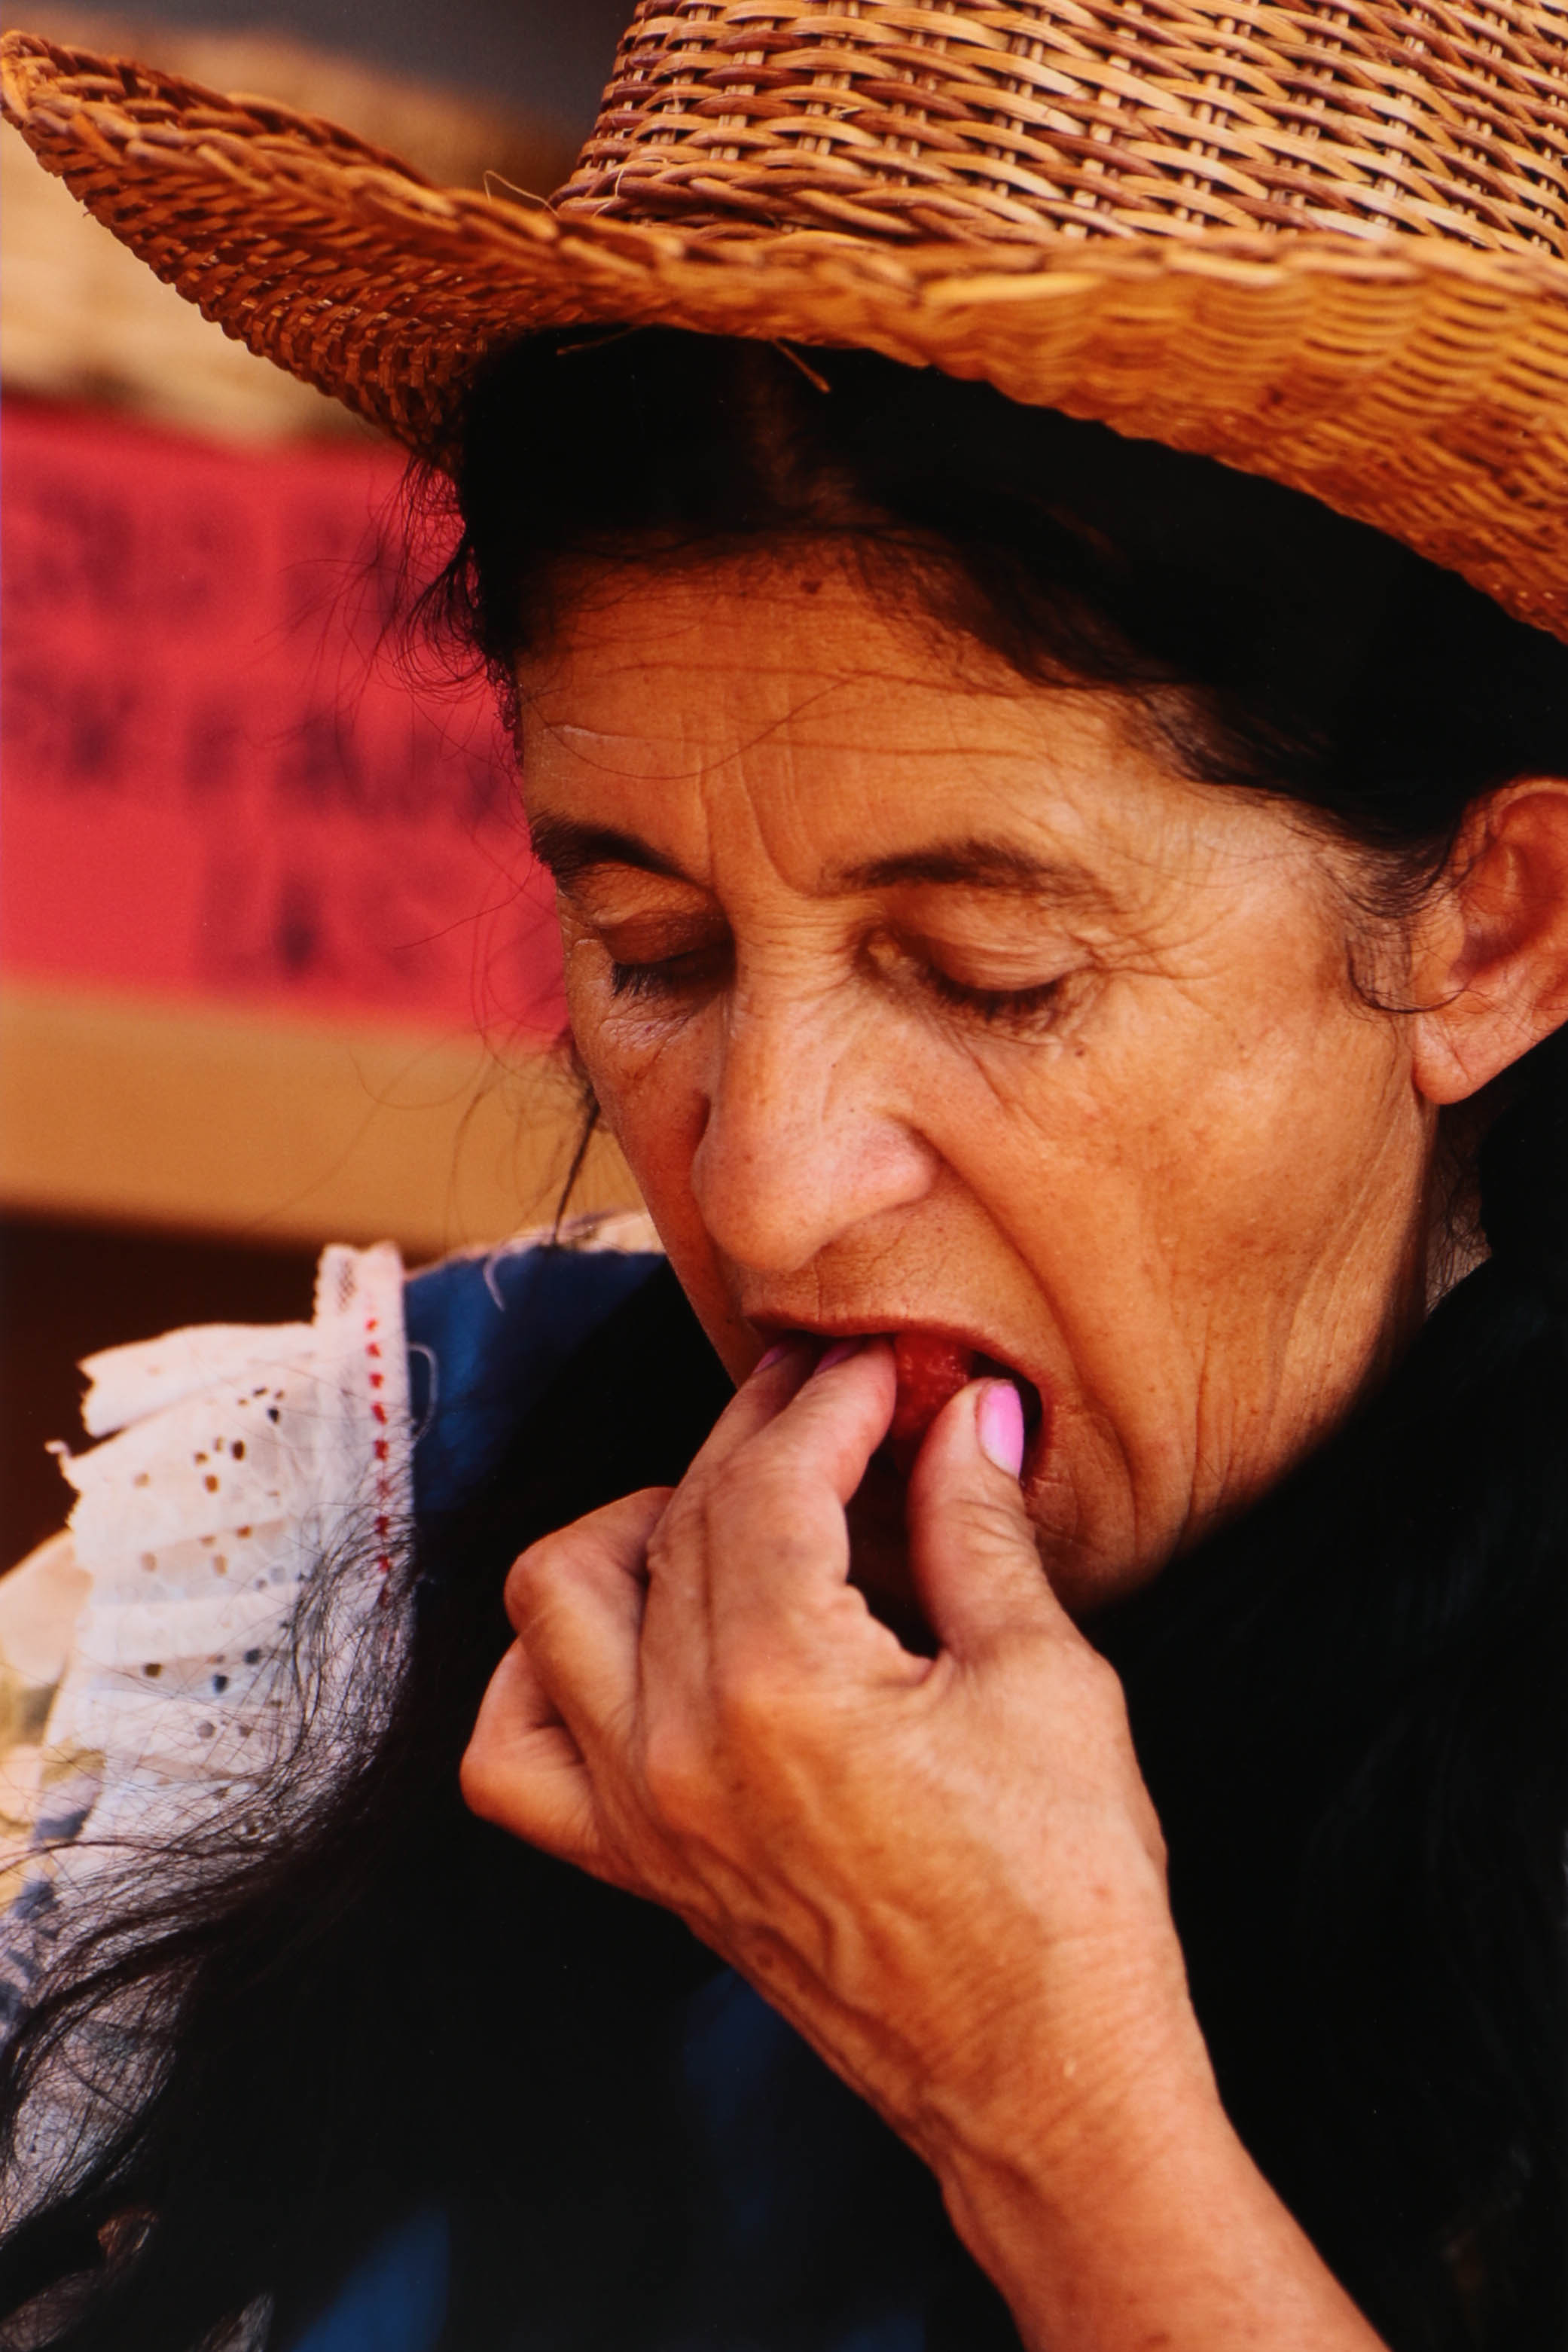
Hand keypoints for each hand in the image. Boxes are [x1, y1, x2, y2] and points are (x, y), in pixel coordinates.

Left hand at [460, 1339, 1191, 2179]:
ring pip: (556, 1606)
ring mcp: (643, 1815)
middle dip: (761, 1432)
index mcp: (781, 1690)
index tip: (886, 1365)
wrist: (1044, 2087)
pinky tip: (631, 1640)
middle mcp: (678, 1747)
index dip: (832, 1398)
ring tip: (735, 1508)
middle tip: (842, 1399)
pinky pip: (517, 1758)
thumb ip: (979, 1526)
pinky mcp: (643, 1870)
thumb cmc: (1067, 1900)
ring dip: (634, 1526)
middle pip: (677, 1520)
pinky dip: (543, 1676)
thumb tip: (964, 1412)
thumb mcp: (1048, 1682)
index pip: (769, 1481)